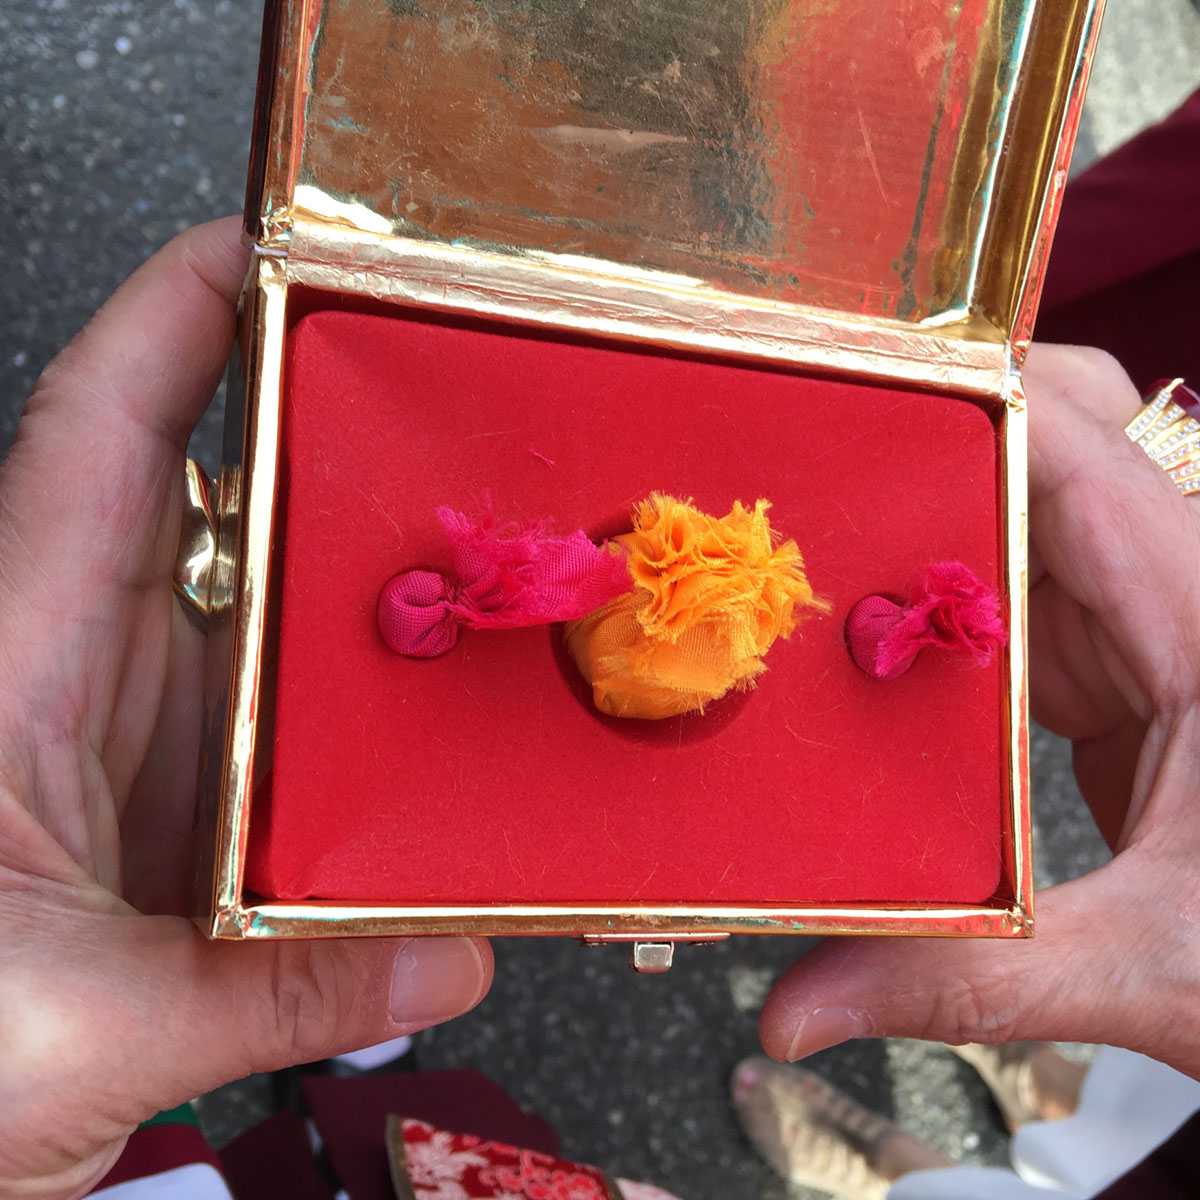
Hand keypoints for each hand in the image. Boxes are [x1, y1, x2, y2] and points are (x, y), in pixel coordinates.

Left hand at [0, 219, 492, 1199]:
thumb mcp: (85, 1025)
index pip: (96, 441)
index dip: (172, 322)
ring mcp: (149, 732)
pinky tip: (437, 717)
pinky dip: (363, 701)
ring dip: (366, 583)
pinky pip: (291, 707)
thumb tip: (445, 956)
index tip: (261, 244)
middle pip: (220, 499)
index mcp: (21, 670)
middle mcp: (88, 674)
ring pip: (271, 605)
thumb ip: (278, 992)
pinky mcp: (187, 794)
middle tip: (449, 410)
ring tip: (484, 560)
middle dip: (328, 438)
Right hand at [760, 346, 1199, 1076]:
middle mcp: (1186, 593)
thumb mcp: (1153, 968)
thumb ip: (967, 978)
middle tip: (811, 473)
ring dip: (930, 529)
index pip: (1082, 446)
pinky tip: (879, 647)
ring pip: (1032, 520)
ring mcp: (1157, 627)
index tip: (844, 400)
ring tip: (817, 548)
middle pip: (1058, 441)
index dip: (966, 398)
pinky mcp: (1130, 672)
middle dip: (934, 442)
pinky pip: (1027, 599)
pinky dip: (950, 608)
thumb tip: (789, 1012)